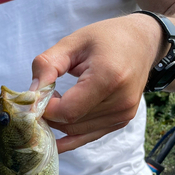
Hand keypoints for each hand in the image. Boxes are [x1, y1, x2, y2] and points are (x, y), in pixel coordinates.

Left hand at [31, 14, 164, 152]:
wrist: (143, 42)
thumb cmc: (107, 38)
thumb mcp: (73, 42)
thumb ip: (48, 65)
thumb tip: (31, 93)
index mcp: (108, 77)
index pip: (67, 111)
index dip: (45, 109)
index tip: (35, 96)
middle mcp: (120, 101)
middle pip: (71, 123)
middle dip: (49, 115)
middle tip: (40, 99)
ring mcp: (123, 114)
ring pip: (77, 132)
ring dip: (59, 122)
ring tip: (56, 100)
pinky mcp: (121, 121)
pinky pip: (89, 136)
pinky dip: (70, 135)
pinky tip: (54, 136)